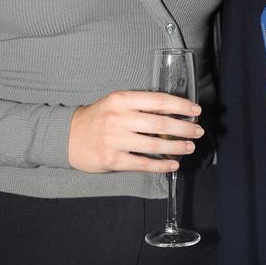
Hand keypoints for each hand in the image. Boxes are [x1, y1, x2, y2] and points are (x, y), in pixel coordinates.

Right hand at [68, 90, 203, 173]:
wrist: (67, 136)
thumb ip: (140, 104)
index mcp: (122, 99)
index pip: (159, 100)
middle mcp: (119, 118)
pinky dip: (161, 165)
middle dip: (184, 128)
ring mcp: (115, 140)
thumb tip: (173, 110)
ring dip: (177, 147)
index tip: (196, 110)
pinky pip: (143, 163)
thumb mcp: (116, 102)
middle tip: (198, 131)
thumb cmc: (98, 117)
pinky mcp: (112, 160)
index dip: (181, 105)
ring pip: (154, 145)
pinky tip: (173, 164)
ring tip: (189, 146)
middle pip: (161, 124)